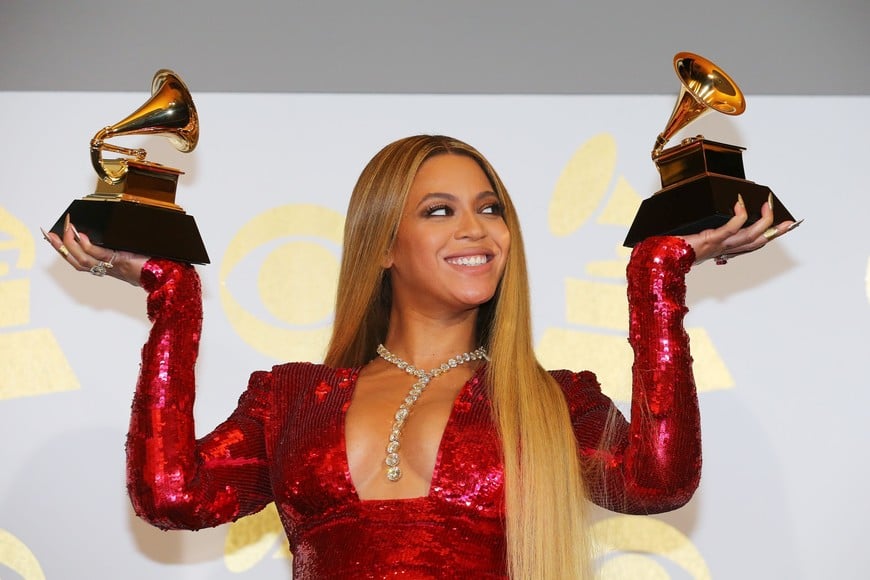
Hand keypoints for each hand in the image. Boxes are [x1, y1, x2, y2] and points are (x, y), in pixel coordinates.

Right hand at [42, 214, 148, 285]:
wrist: (168, 275)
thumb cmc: (155, 264)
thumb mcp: (134, 252)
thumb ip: (122, 246)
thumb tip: (113, 231)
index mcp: (109, 267)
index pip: (82, 261)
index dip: (66, 251)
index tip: (54, 239)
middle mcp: (108, 269)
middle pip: (76, 261)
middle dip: (61, 248)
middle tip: (50, 234)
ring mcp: (113, 266)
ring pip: (83, 259)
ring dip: (71, 244)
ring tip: (65, 230)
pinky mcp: (120, 261)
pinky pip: (98, 255)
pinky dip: (87, 246)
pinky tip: (81, 235)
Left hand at [680, 194, 800, 264]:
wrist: (662, 257)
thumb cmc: (676, 248)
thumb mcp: (695, 241)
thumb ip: (706, 235)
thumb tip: (713, 221)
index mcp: (723, 250)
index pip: (750, 245)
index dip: (768, 236)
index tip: (782, 228)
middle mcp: (724, 249)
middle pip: (758, 242)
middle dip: (775, 231)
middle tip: (788, 220)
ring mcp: (719, 245)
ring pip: (751, 236)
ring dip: (763, 221)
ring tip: (767, 205)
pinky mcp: (711, 239)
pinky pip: (732, 228)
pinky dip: (739, 215)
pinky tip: (739, 203)